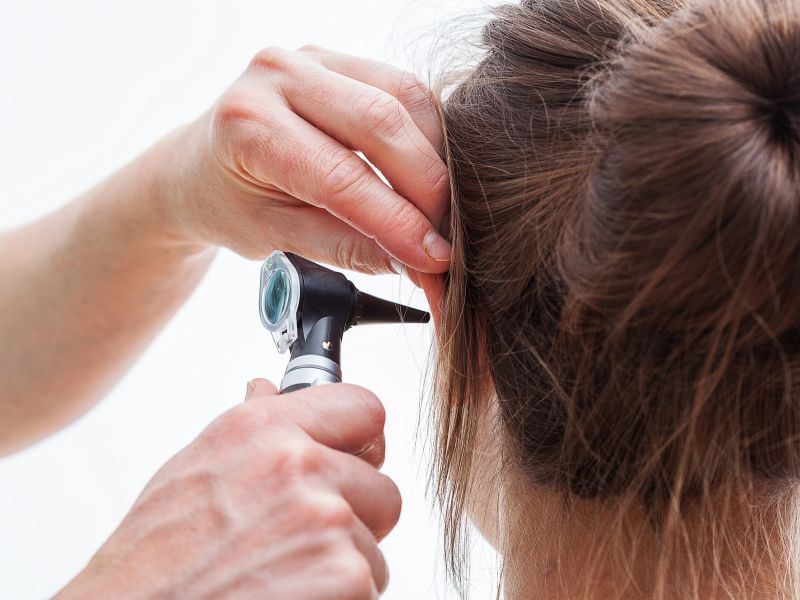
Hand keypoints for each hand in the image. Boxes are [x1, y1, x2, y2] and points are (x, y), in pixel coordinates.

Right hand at [58, 380, 400, 598]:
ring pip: (373, 542)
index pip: (363, 408)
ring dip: (342, 562)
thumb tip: (268, 391)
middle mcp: (297, 464)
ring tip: (281, 575)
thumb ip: (247, 426)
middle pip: (381, 484)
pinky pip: (369, 583)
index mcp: (262, 429)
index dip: (363, 441)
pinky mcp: (345, 576)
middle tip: (305, 539)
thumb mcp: (192, 471)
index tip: (356, 461)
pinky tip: (288, 597)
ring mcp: (325, 519)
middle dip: (355, 515)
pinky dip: (341, 598)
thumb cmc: (152, 559)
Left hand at [164, 45, 449, 274]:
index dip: (397, 221)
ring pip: (404, 99)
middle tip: (450, 238)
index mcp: (249, 124)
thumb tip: (416, 263)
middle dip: (428, 187)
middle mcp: (280, 75)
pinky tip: (429, 173)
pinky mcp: (341, 60)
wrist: (202, 168)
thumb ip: (346, 248)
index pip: (342, 176)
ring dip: (435, 158)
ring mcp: (314, 58)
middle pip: (382, 123)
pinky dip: (426, 135)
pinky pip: (404, 90)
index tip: (436, 260)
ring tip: (442, 211)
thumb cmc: (231, 205)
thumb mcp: (277, 238)